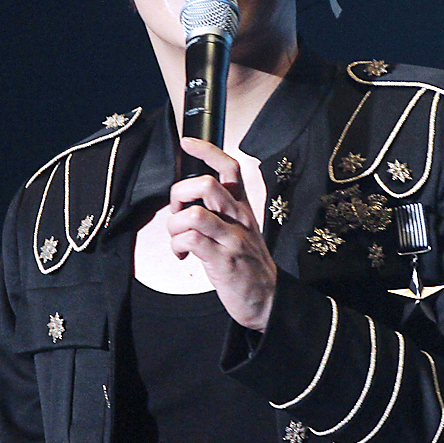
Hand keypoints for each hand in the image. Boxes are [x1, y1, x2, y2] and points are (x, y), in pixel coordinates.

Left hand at [167, 137, 276, 330]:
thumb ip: (219, 212)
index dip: (207, 151)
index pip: (229, 168)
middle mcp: (239, 218)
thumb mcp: (239, 230)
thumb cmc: (247, 265)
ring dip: (174, 225)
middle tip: (177, 213)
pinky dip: (177, 245)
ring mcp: (232, 239)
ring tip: (177, 239)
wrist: (268, 299)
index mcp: (242, 208)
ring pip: (194, 213)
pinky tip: (182, 255)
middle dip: (179, 194)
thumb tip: (188, 199)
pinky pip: (191, 240)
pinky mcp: (223, 260)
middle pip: (207, 184)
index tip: (187, 143)